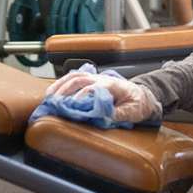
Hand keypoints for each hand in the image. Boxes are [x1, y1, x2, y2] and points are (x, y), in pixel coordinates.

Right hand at [43, 70, 161, 124]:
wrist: (143, 96)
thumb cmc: (138, 103)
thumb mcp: (134, 111)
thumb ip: (119, 114)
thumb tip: (104, 116)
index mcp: (112, 85)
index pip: (92, 88)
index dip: (80, 97)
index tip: (72, 107)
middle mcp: (101, 79)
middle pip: (79, 79)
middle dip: (64, 89)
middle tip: (53, 101)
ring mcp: (95, 78)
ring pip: (74, 76)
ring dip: (60, 85)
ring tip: (49, 97)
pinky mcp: (92, 81)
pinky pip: (74, 78)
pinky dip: (62, 84)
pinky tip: (54, 92)